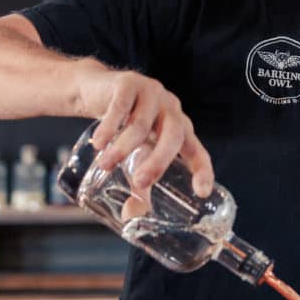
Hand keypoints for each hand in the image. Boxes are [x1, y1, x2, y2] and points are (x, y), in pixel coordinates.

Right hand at [75, 66, 213, 195]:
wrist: (97, 91)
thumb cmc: (123, 127)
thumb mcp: (135, 154)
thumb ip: (138, 181)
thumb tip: (132, 216)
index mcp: (180, 129)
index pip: (197, 151)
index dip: (202, 170)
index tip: (202, 192)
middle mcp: (171, 110)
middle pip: (173, 136)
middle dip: (158, 162)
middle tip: (140, 182)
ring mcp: (151, 94)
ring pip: (141, 124)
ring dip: (123, 148)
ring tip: (106, 165)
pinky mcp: (128, 83)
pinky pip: (120, 107)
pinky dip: (109, 127)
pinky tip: (99, 143)